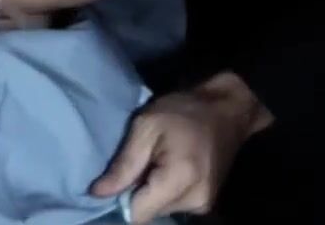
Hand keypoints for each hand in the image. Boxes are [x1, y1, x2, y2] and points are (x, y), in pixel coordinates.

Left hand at [89, 72, 273, 218]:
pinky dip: (166, 190)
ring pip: (160, 210)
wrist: (227, 110)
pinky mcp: (207, 202)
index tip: (118, 178)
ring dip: (152, 191)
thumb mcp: (146, 127)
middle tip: (142, 161)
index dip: (122, 199)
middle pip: (149, 213)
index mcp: (179, 180)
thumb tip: (97, 193)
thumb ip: (124, 164)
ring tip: (157, 161)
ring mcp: (204, 204)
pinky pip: (174, 205)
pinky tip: (169, 167)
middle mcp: (195, 201)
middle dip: (138, 192)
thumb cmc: (184, 111)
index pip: (138, 214)